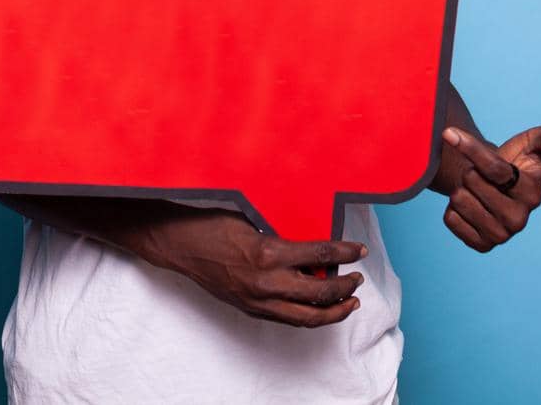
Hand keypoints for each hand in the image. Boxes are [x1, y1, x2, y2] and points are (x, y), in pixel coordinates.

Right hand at [144, 208, 368, 327]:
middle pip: (321, 295)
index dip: (346, 252)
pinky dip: (309, 316)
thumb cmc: (214, 224)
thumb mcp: (255, 221)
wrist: (180, 245)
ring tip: (349, 303)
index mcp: (269, 253)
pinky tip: (318, 309)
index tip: (360, 250)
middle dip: (346, 289)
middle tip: (358, 279)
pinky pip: (288, 319)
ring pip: (307, 317)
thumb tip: (314, 244)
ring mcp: (257, 301)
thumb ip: (284, 236)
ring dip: (333, 312)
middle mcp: (266, 283)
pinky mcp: (250, 309)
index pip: (321, 256)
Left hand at [441, 124, 540, 252]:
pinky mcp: (483, 245)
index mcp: (533, 193)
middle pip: (472, 183)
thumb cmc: (516, 160)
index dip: (471, 148)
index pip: (494, 169)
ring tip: (479, 189)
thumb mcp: (532, 143)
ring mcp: (502, 235)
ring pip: (459, 200)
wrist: (496, 186)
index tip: (449, 133)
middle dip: (471, 171)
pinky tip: (471, 207)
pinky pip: (451, 220)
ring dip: (462, 190)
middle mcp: (520, 219)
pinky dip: (454, 210)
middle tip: (484, 174)